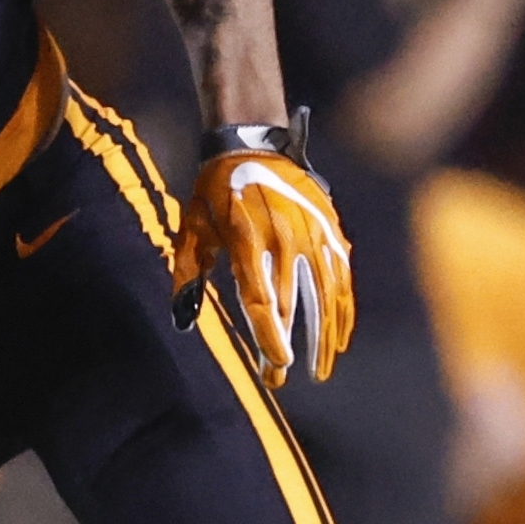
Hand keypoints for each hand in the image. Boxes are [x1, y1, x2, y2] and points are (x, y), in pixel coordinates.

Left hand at [170, 145, 355, 386]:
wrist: (252, 144)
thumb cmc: (214, 193)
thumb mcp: (191, 228)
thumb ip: (186, 274)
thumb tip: (182, 320)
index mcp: (247, 239)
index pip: (261, 299)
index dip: (270, 336)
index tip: (277, 367)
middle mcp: (284, 238)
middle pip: (291, 304)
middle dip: (286, 346)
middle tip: (278, 379)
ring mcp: (312, 234)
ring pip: (325, 296)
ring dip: (323, 337)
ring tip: (319, 369)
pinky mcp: (330, 231)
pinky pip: (341, 278)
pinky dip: (342, 311)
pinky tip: (339, 337)